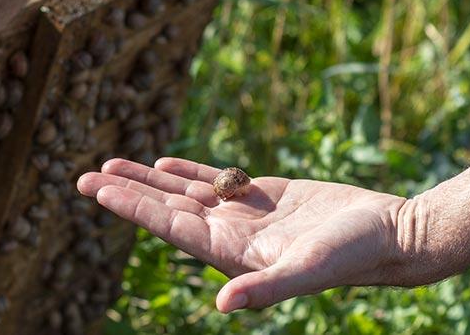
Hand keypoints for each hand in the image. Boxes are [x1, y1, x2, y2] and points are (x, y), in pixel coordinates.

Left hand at [77, 158, 407, 311]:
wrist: (386, 234)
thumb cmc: (351, 255)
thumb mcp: (306, 271)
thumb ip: (264, 290)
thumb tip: (221, 307)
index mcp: (230, 253)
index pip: (168, 226)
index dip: (132, 207)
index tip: (97, 189)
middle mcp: (228, 234)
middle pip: (164, 208)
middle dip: (124, 192)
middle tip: (83, 177)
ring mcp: (242, 214)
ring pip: (182, 191)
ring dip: (146, 179)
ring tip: (110, 165)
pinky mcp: (261, 194)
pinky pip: (214, 180)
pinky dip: (186, 172)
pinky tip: (162, 164)